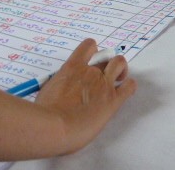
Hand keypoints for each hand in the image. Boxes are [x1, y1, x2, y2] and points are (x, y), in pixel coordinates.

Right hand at [35, 39, 136, 153]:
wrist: (54, 127)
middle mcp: (90, 72)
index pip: (88, 46)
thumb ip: (59, 85)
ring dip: (120, 69)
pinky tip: (124, 91)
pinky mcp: (113, 100)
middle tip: (104, 74)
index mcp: (72, 67)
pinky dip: (129, 86)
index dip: (93, 52)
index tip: (91, 61)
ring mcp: (103, 84)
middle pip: (106, 56)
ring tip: (118, 78)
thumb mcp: (47, 91)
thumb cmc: (44, 113)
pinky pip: (129, 86)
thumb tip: (61, 90)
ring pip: (120, 63)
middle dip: (106, 62)